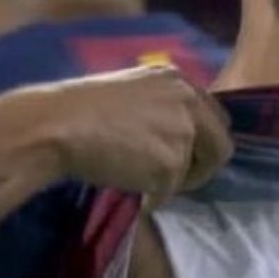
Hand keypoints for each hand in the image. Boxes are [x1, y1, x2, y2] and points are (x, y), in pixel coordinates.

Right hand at [11, 65, 232, 199]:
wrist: (57, 126)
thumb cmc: (79, 109)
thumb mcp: (131, 93)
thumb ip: (161, 108)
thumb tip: (174, 137)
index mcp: (178, 80)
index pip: (214, 116)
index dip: (202, 141)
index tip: (187, 156)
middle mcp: (189, 101)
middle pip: (221, 146)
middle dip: (202, 167)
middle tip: (175, 180)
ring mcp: (183, 132)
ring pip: (196, 172)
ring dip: (173, 182)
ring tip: (140, 180)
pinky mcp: (172, 163)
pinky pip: (170, 191)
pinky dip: (153, 197)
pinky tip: (129, 188)